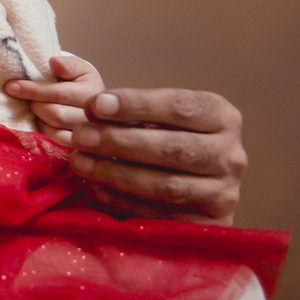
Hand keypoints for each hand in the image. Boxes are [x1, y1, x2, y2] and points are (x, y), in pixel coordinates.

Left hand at [5, 52, 104, 134]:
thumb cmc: (78, 82)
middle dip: (36, 106)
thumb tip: (54, 62)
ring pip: (56, 131)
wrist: (87, 101)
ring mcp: (90, 136)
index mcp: (95, 92)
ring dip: (40, 119)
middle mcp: (96, 117)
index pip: (60, 93)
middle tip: (27, 100)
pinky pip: (57, 143)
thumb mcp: (77, 68)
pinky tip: (42, 121)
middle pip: (57, 115)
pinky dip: (44, 131)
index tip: (11, 86)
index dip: (33, 90)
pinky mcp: (81, 148)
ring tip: (36, 109)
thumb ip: (68, 64)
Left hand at [5, 80, 246, 221]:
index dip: (137, 105)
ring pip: (166, 185)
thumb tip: (68, 75)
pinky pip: (161, 215)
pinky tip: (95, 190)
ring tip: (79, 162)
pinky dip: (124, 202)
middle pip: (174, 148)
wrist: (199, 189)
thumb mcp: (157, 115)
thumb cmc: (167, 140)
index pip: (180, 107)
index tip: (95, 105)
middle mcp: (231, 155)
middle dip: (121, 142)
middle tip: (80, 136)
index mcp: (223, 117)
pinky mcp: (207, 224)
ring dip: (116, 174)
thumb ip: (124, 103)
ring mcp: (223, 193)